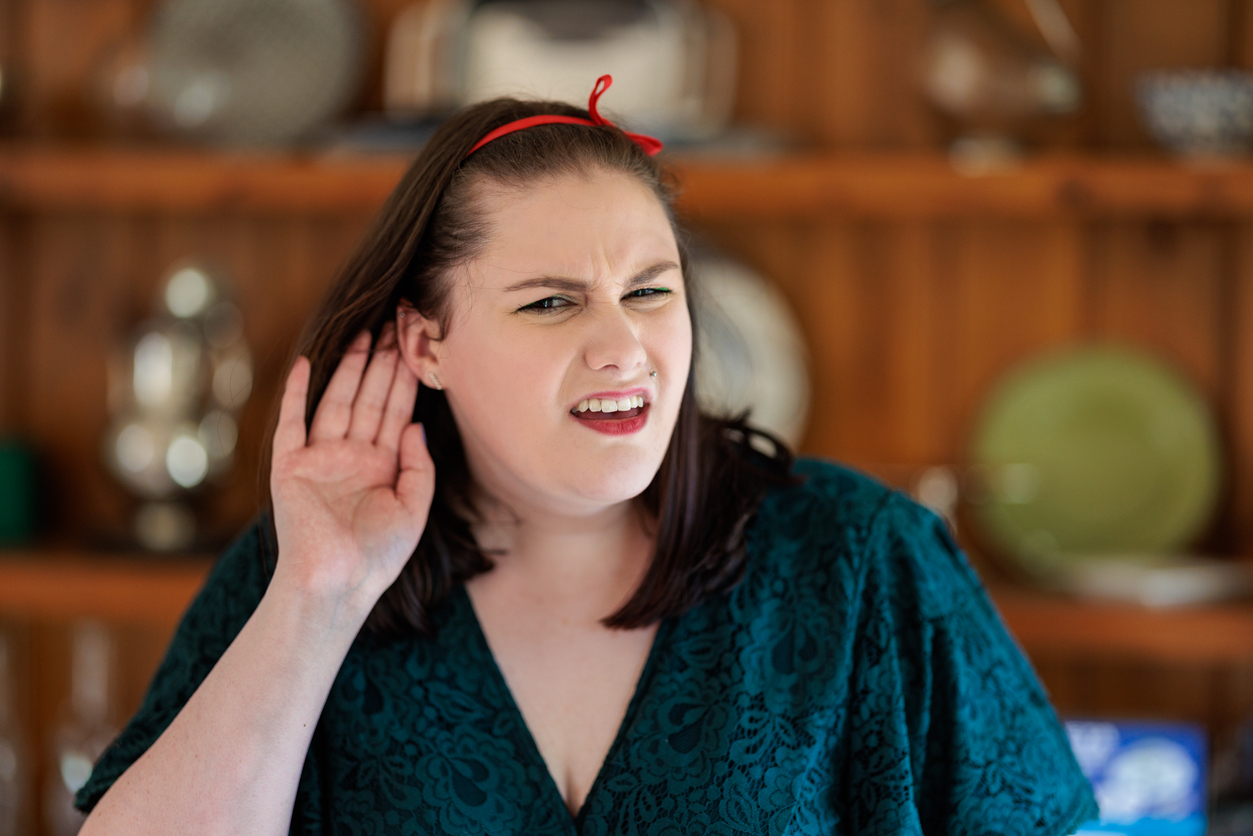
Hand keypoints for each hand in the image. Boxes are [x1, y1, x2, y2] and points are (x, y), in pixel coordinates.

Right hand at [269, 325, 432, 613]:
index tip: (417, 346)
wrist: (336, 585)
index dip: (406, 379)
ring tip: (364, 331)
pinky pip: (293, 422)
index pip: (397, 413)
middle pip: (370, 398)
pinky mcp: (290, 466)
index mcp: (382, 468)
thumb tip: (416, 425)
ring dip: (349, 368)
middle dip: (383, 362)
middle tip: (394, 322)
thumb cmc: (378, 557)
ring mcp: (320, 459)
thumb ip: (419, 466)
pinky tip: (304, 364)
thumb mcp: (414, 510)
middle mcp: (351, 457)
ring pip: (338, 402)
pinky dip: (296, 393)